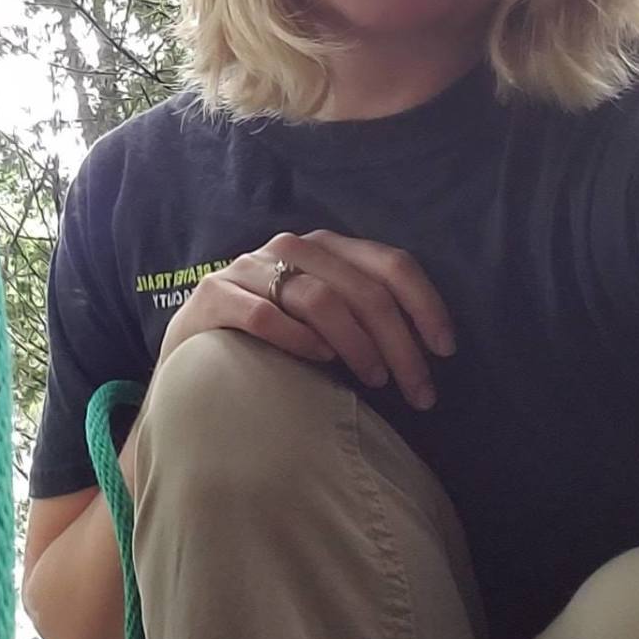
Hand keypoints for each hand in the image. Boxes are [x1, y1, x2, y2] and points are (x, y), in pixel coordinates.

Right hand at [157, 230, 453, 410]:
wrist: (193, 355)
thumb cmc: (273, 343)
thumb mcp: (326, 320)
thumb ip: (365, 316)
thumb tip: (428, 347)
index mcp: (326, 248)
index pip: (391, 263)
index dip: (425, 305)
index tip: (445, 350)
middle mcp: (289, 247)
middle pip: (363, 289)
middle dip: (399, 343)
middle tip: (418, 391)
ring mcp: (248, 268)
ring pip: (320, 299)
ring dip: (357, 345)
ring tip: (374, 381)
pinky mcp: (213, 295)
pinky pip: (265, 314)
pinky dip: (299, 339)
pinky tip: (319, 363)